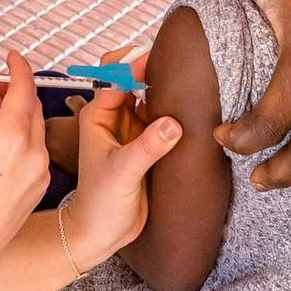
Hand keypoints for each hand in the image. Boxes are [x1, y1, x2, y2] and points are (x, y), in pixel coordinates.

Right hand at [0, 52, 51, 280]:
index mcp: (11, 136)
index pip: (24, 88)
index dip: (18, 67)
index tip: (10, 55)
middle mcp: (34, 153)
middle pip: (32, 107)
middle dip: (16, 91)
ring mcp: (40, 172)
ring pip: (36, 130)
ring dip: (20, 115)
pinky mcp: (39, 188)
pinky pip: (36, 152)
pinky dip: (23, 139)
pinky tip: (0, 145)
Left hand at [59, 78, 180, 268]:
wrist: (102, 232)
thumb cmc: (100, 203)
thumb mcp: (123, 174)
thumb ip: (147, 148)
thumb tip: (173, 123)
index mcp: (98, 116)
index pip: (114, 77)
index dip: (133, 64)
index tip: (156, 58)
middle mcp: (114, 117)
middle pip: (133, 81)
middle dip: (152, 69)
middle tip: (182, 64)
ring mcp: (132, 130)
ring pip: (150, 98)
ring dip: (166, 90)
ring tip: (191, 83)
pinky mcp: (148, 144)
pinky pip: (163, 119)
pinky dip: (175, 112)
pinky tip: (192, 109)